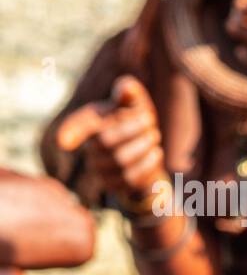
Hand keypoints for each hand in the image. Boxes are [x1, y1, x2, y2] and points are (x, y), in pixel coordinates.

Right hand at [56, 75, 165, 199]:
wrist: (148, 152)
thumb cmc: (136, 121)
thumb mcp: (135, 103)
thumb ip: (130, 92)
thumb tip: (126, 88)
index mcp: (91, 122)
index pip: (77, 126)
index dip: (70, 132)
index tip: (63, 142)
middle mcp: (90, 147)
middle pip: (106, 142)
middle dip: (133, 129)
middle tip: (151, 121)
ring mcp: (99, 169)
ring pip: (120, 160)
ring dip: (143, 146)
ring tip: (154, 135)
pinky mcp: (113, 186)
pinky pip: (130, 178)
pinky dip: (148, 164)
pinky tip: (155, 153)